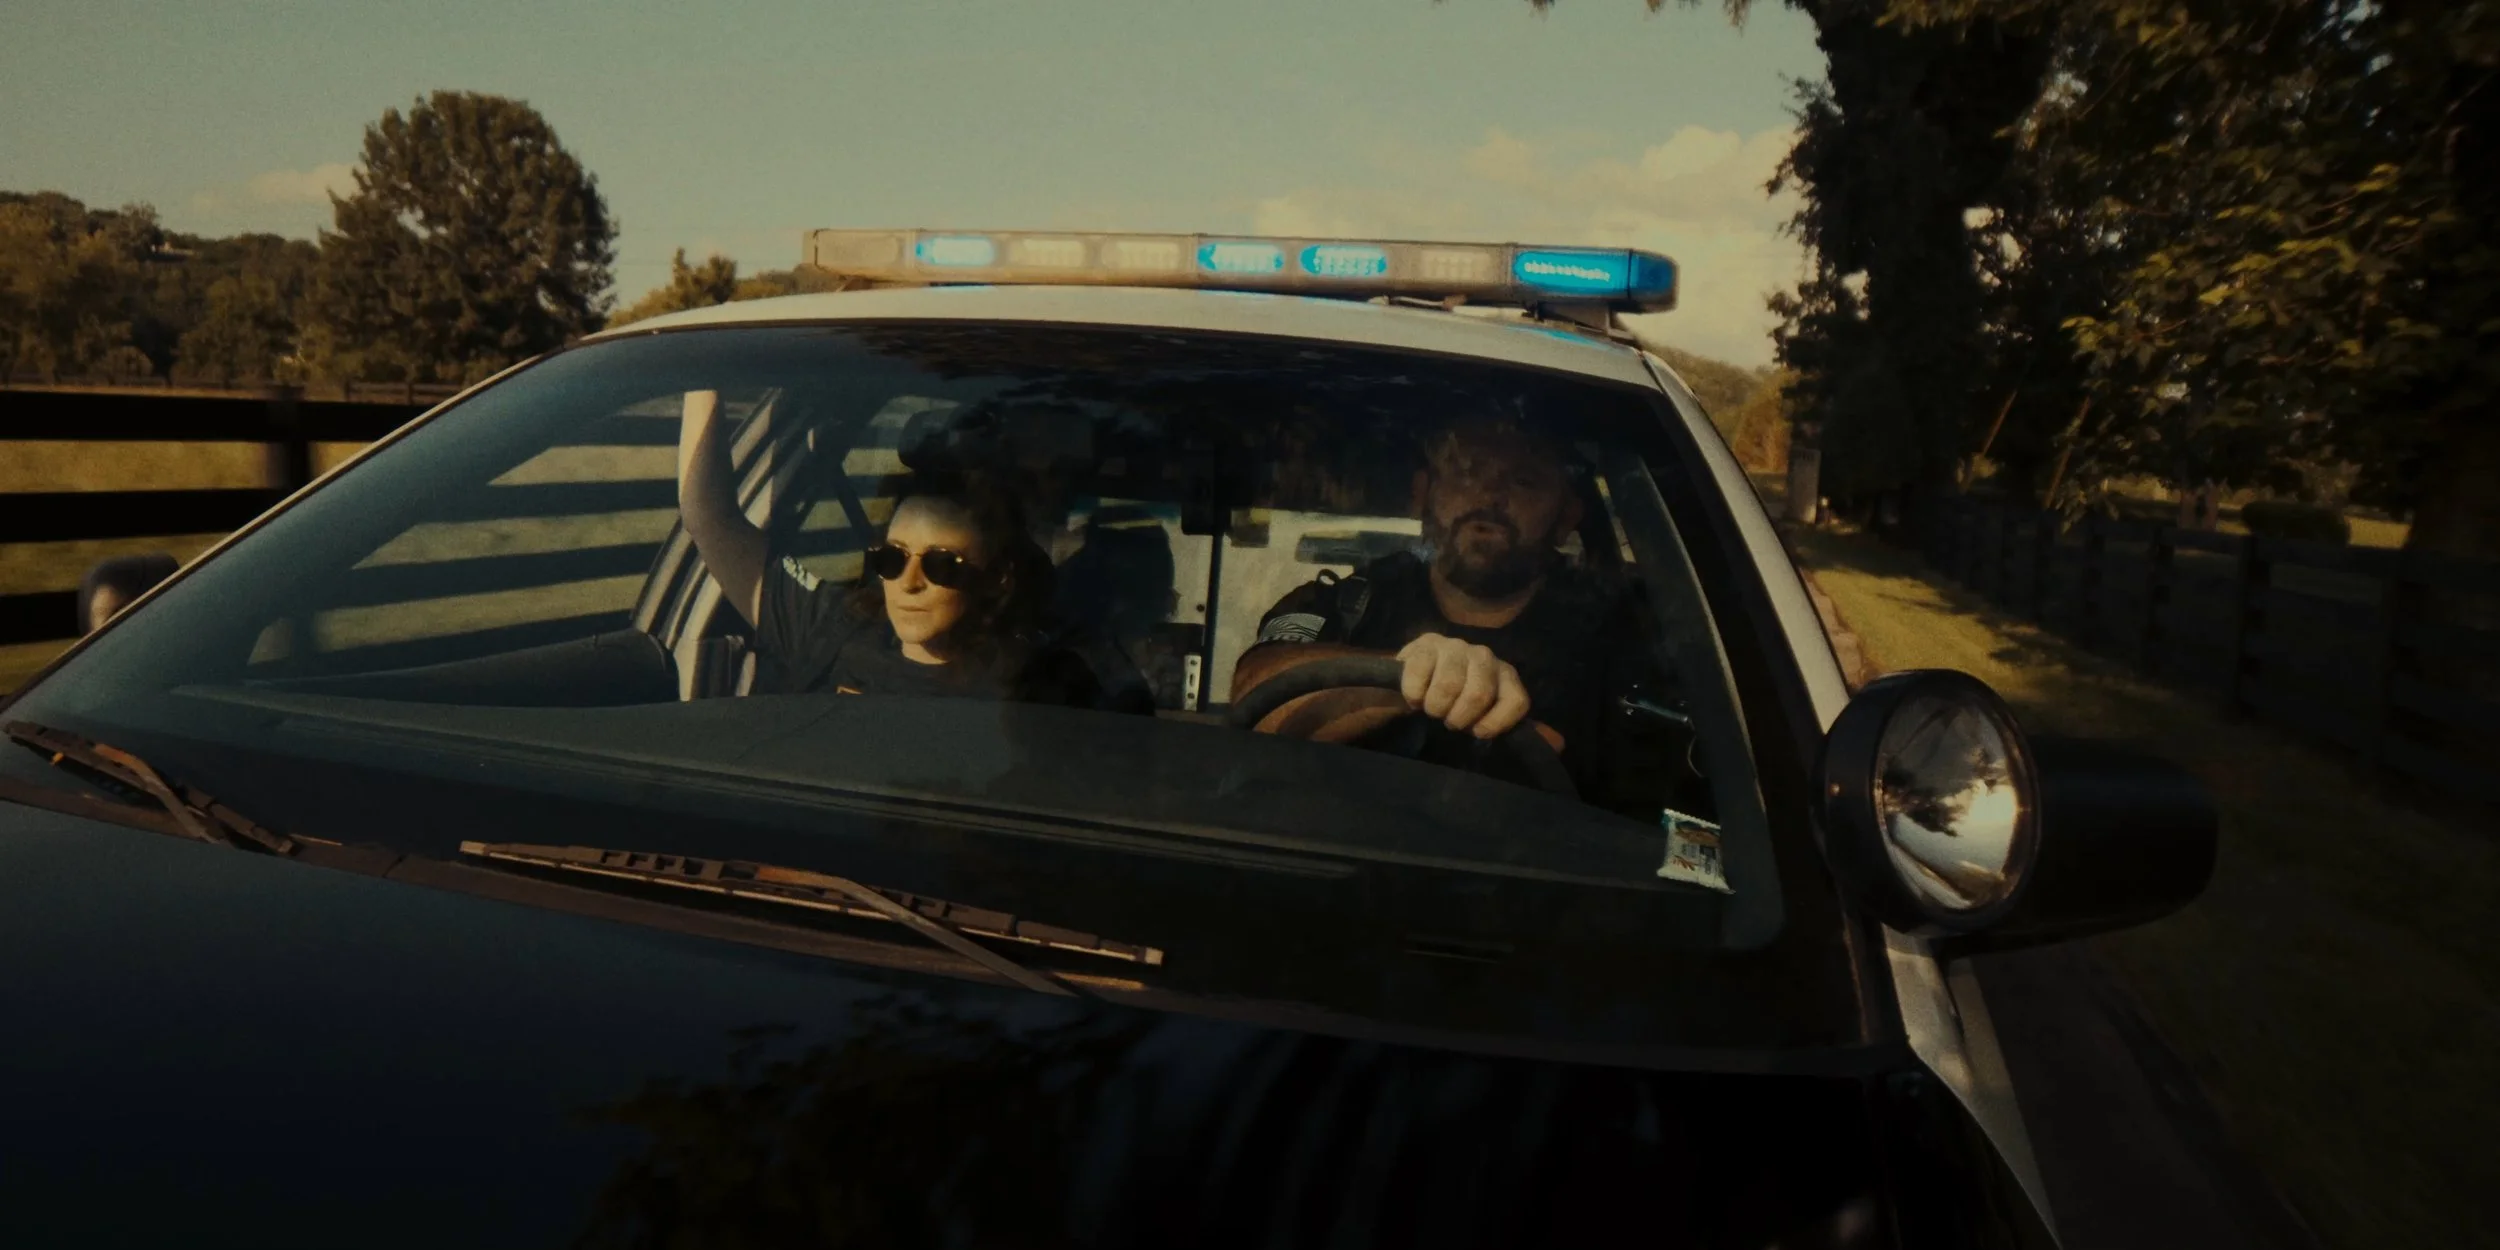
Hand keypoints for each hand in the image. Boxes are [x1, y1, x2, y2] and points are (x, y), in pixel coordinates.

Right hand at [1396, 633, 1529, 739]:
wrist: (1416, 679)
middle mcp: (1484, 656)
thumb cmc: (1452, 702)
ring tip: (1431, 708)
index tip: (1477, 732)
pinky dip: (1414, 694)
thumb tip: (1495, 733)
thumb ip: (1491, 721)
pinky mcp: (1427, 643)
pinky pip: (1420, 674)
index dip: (1496, 723)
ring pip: (1448, 685)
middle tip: (1449, 721)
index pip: (1516, 701)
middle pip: (1478, 694)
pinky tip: (1415, 697)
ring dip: (1435, 707)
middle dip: (1459, 718)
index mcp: (1505, 675)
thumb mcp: (1477, 715)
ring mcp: (1455, 646)